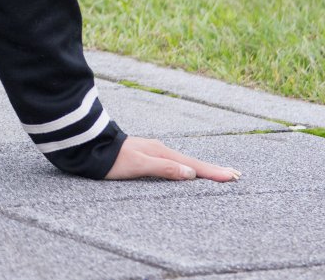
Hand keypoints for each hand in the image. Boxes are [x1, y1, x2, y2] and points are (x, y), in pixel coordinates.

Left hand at [104, 136, 240, 181]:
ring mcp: (154, 151)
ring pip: (185, 161)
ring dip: (202, 168)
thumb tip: (191, 173)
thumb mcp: (138, 165)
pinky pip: (175, 162)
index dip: (213, 172)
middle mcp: (161, 150)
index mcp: (162, 152)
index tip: (233, 176)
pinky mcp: (147, 155)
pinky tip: (188, 170)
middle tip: (235, 175)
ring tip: (217, 173)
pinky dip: (188, 167)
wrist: (90, 147)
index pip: (194, 165)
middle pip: (193, 162)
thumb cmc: (112, 159)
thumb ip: (164, 168)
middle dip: (213, 169)